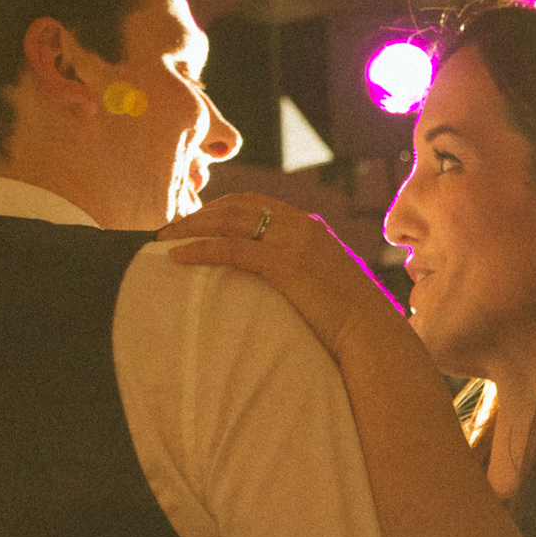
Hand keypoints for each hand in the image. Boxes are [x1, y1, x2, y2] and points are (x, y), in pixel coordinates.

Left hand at [157, 193, 409, 357]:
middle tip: (170, 229)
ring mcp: (293, 241)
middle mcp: (300, 225)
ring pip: (229, 221)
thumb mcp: (325, 283)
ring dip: (191, 226)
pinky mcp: (284, 264)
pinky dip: (200, 249)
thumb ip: (302, 271)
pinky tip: (178, 258)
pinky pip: (230, 249)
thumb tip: (280, 282)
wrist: (372, 334)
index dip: (220, 208)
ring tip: (164, 240)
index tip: (196, 220)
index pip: (255, 203)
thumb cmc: (349, 320)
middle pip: (236, 206)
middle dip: (199, 213)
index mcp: (309, 226)